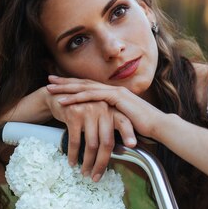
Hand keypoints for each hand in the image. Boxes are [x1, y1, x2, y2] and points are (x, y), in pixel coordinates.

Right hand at [44, 92, 136, 180]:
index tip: (133, 146)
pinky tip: (72, 162)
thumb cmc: (83, 109)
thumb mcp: (98, 113)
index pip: (124, 122)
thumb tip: (118, 149)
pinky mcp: (73, 115)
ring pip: (91, 144)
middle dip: (102, 162)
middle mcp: (102, 109)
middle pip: (107, 141)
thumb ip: (109, 125)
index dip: (129, 134)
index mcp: (111, 109)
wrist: (60, 96)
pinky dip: (73, 154)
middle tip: (97, 176)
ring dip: (87, 162)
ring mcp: (88, 111)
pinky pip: (75, 141)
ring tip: (85, 172)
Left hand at [46, 75, 165, 138]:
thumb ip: (113, 120)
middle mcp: (113, 90)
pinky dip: (77, 97)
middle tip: (49, 80)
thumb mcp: (123, 122)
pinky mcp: (117, 98)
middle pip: (84, 83)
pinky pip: (92, 96)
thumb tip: (103, 126)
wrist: (158, 127)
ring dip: (66, 88)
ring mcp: (115, 92)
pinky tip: (64, 100)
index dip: (74, 85)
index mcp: (114, 94)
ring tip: (51, 88)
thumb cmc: (143, 128)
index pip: (90, 87)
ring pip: (85, 87)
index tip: (59, 85)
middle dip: (65, 82)